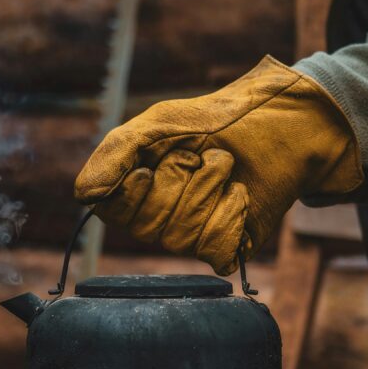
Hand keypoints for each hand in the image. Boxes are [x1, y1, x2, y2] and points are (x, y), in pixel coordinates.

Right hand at [75, 56, 361, 274]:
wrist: (282, 123)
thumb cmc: (220, 118)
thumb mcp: (161, 122)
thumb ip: (118, 151)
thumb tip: (85, 195)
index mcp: (137, 186)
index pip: (110, 211)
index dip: (129, 194)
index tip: (148, 168)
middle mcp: (160, 216)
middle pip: (147, 227)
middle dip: (177, 183)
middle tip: (199, 155)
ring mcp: (194, 234)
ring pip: (182, 238)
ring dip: (207, 192)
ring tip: (226, 166)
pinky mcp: (228, 246)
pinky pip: (215, 250)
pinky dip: (230, 216)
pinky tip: (240, 193)